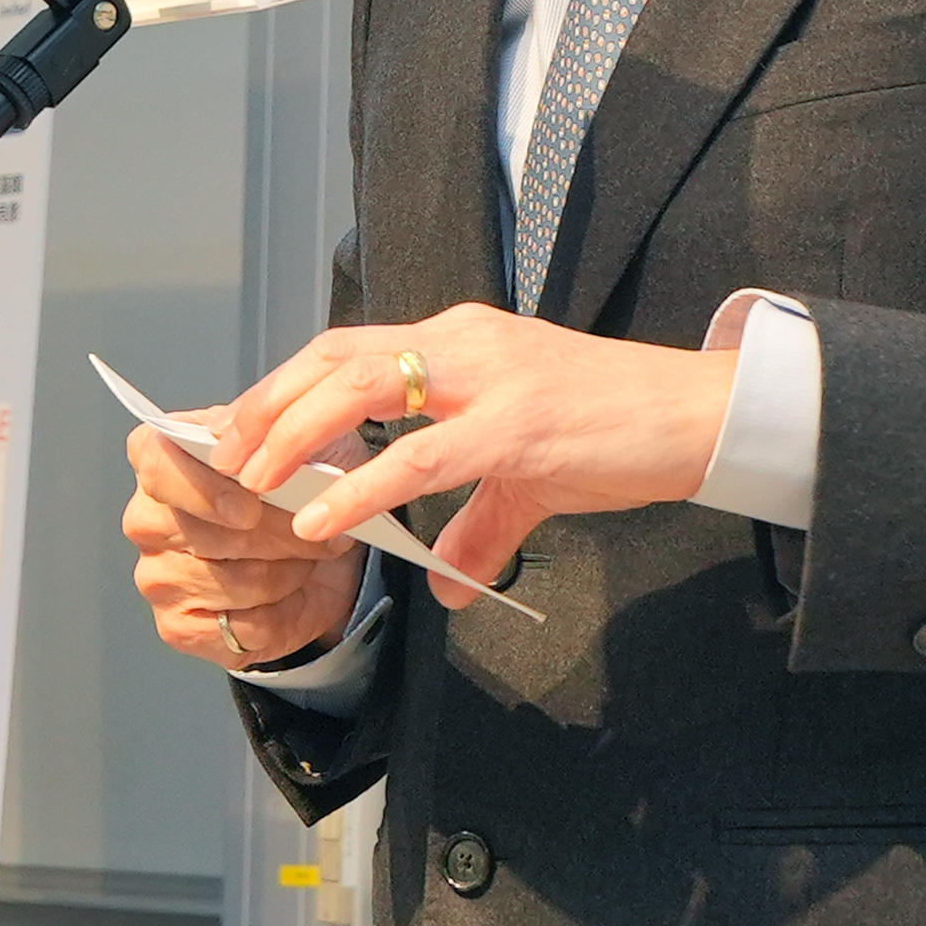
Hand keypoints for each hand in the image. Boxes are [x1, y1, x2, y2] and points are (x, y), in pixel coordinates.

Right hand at [127, 414, 373, 670]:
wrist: (319, 556)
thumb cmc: (299, 491)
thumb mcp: (300, 444)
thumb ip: (274, 432)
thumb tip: (257, 443)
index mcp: (158, 459)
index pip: (159, 467)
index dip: (206, 490)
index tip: (251, 509)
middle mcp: (146, 518)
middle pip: (207, 533)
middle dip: (280, 536)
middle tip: (316, 531)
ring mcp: (156, 577)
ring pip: (235, 583)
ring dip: (290, 573)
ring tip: (303, 559)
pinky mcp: (176, 627)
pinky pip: (240, 628)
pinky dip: (280, 616)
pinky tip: (285, 598)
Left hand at [225, 303, 737, 604]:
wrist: (700, 418)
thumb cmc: (618, 432)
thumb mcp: (531, 476)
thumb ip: (480, 523)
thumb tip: (449, 585)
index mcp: (459, 341)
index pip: (346, 348)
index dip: (283, 384)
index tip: (237, 427)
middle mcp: (464, 343)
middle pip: (334, 357)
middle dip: (268, 404)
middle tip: (224, 454)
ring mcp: (490, 379)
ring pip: (360, 388)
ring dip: (294, 435)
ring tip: (252, 482)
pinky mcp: (517, 425)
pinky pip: (418, 457)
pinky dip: (358, 488)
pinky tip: (320, 518)